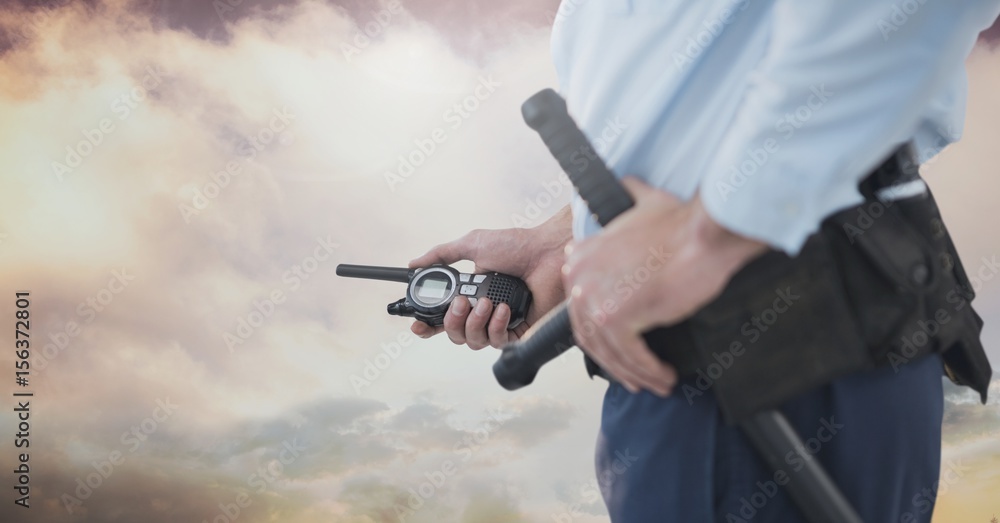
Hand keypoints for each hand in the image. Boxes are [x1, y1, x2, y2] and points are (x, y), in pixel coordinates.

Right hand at [408, 207, 571, 349]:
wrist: (548, 252)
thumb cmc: (516, 246)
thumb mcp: (473, 245)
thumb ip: (442, 254)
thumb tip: (414, 263)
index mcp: (471, 293)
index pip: (444, 317)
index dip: (429, 325)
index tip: (418, 325)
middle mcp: (484, 312)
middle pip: (455, 334)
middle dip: (452, 321)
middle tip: (461, 302)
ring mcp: (501, 323)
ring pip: (473, 342)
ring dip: (474, 322)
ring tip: (487, 302)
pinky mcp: (519, 332)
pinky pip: (497, 343)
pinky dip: (496, 326)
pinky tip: (504, 309)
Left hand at [562, 178, 766, 395]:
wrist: (704, 232)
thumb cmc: (682, 223)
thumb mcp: (643, 204)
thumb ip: (629, 201)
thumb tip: (629, 185)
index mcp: (581, 256)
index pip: (581, 308)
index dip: (602, 335)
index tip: (622, 350)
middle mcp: (579, 277)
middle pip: (590, 335)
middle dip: (616, 361)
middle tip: (638, 376)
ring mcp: (594, 298)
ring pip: (610, 351)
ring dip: (635, 373)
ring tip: (656, 383)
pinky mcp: (615, 317)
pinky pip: (629, 357)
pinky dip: (648, 372)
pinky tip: (664, 378)